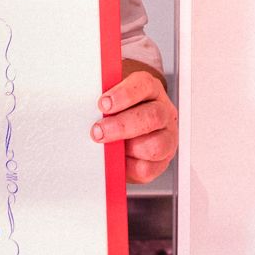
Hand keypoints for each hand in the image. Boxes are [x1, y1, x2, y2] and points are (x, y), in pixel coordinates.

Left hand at [92, 67, 177, 183]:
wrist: (133, 134)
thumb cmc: (121, 113)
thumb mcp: (116, 101)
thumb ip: (106, 103)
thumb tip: (87, 109)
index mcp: (152, 91)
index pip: (145, 85)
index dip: (124, 94)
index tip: (103, 104)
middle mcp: (164, 113)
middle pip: (152, 117)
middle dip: (121, 126)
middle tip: (98, 131)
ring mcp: (167, 138)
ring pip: (154, 145)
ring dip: (127, 148)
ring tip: (108, 147)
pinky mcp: (162, 162)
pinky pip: (147, 168)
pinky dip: (129, 166)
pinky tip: (119, 158)